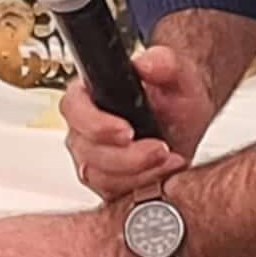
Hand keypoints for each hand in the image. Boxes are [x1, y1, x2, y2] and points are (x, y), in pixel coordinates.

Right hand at [64, 43, 212, 200]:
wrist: (183, 119)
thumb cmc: (173, 94)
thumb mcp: (177, 73)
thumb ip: (164, 62)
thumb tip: (146, 65)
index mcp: (88, 96)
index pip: (73, 110)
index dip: (96, 125)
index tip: (127, 131)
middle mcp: (83, 130)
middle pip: (87, 151)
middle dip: (127, 157)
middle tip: (159, 148)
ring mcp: (92, 158)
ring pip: (99, 177)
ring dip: (138, 173)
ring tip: (168, 159)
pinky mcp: (106, 182)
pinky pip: (113, 194)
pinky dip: (142, 186)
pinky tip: (164, 172)